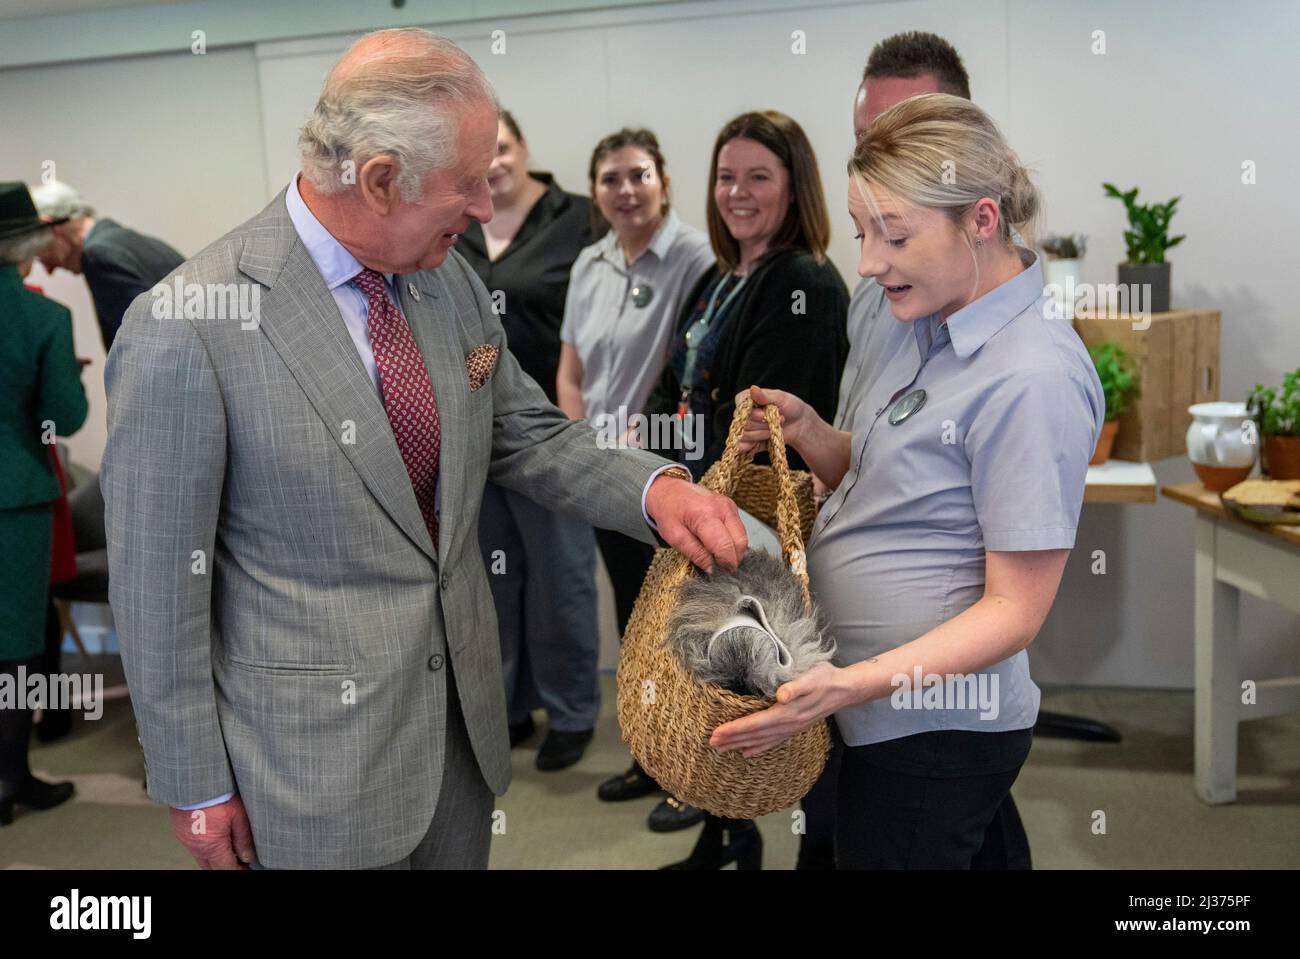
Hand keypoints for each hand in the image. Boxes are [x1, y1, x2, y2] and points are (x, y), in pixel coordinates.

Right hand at [169, 794, 257, 869]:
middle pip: (211, 867)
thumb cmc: (217, 793)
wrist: (194, 779)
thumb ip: (244, 839)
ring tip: (229, 852)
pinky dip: (205, 847)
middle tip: (239, 864)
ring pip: (201, 857)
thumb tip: (248, 857)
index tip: (246, 869)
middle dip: (225, 867)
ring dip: (214, 857)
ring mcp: (186, 839)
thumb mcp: (239, 816)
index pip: (226, 868)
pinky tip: (215, 839)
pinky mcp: (180, 830)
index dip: (238, 870)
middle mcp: (195, 846)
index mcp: (211, 846)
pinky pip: (193, 845)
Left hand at [645, 473, 746, 572]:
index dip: (724, 564)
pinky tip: (718, 543)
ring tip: (717, 555)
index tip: (718, 573)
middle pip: (739, 543)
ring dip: (733, 551)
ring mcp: (729, 506)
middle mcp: (722, 508)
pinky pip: (739, 530)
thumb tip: (712, 568)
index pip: (725, 546)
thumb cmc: (669, 512)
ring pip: (742, 537)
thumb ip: (695, 554)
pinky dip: (732, 541)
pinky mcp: (732, 507)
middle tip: (719, 567)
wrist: (669, 490)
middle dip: (732, 559)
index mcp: (705, 515)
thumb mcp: (674, 537)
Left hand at [709, 662, 850, 757]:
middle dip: (732, 739)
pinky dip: (759, 748)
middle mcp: (788, 724)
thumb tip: (781, 695)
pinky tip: (747, 753)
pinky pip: (773, 742)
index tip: (717, 733)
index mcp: (788, 712)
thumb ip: (796, 686)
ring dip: (740, 745)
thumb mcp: (811, 676)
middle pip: (755, 735)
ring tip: (722, 749)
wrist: (844, 689)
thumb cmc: (825, 677)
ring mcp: (791, 728)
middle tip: (711, 743)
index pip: (756, 723)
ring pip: (761, 740)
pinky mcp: (794, 728)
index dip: (735, 729)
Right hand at [736, 385, 816, 453]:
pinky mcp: (749, 442)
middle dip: (763, 424)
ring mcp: (745, 429)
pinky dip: (751, 446)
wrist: (799, 424)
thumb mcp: (781, 398)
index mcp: (747, 399)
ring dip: (763, 433)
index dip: (752, 412)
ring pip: (746, 435)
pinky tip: (760, 443)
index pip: (740, 405)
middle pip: (744, 423)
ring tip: (776, 428)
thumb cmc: (790, 406)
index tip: (765, 414)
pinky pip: (743, 447)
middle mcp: (743, 414)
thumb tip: (753, 388)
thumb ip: (765, 395)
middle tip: (780, 419)